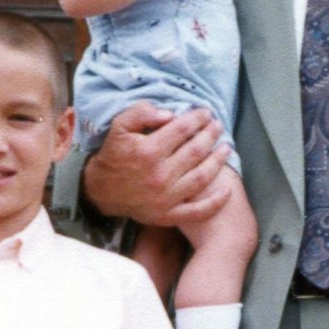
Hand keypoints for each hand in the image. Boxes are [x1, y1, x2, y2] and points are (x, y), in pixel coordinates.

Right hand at [83, 101, 230, 226]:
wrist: (100, 191)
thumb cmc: (113, 156)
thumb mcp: (118, 127)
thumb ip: (141, 113)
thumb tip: (170, 114)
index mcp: (148, 152)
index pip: (182, 130)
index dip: (197, 119)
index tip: (207, 113)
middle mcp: (159, 175)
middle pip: (196, 151)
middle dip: (211, 136)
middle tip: (218, 126)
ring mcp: (165, 198)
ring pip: (202, 177)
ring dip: (218, 161)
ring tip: (226, 148)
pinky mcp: (168, 215)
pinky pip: (198, 211)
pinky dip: (215, 202)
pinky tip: (228, 190)